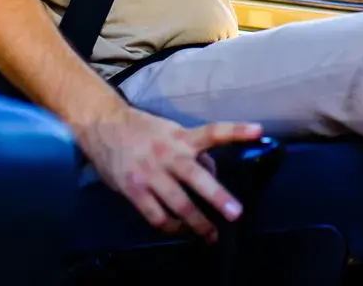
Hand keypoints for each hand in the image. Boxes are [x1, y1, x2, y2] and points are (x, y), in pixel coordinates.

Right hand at [77, 108, 263, 241]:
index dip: (236, 131)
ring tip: (211, 235)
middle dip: (217, 196)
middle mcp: (168, 153)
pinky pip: (156, 215)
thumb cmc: (143, 130)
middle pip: (196, 176)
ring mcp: (150, 173)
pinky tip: (181, 231)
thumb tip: (212, 173)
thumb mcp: (170, 130)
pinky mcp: (134, 189)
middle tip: (236, 213)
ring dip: (197, 223)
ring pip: (178, 203)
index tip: (259, 130)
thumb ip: (192, 149)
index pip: (213, 131)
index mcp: (181, 136)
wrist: (103, 126)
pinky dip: (171, 227)